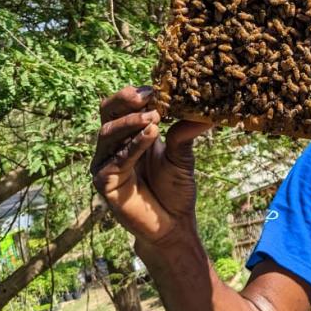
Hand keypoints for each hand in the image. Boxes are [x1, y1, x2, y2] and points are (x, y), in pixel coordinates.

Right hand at [90, 86, 211, 245]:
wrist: (172, 223)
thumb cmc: (174, 188)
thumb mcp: (181, 155)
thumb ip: (185, 133)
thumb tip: (206, 111)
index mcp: (129, 134)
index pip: (121, 105)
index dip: (134, 94)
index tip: (156, 87)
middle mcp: (113, 146)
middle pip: (107, 113)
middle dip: (125, 101)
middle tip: (148, 95)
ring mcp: (105, 163)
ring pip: (108, 133)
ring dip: (131, 122)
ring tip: (155, 117)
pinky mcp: (104, 183)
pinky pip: (116, 160)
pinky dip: (133, 146)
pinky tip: (151, 135)